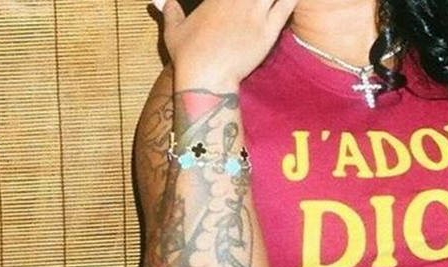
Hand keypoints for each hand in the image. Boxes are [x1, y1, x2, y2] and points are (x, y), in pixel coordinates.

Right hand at [151, 0, 297, 87]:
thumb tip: (161, 2)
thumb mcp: (173, 31)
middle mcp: (238, 0)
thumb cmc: (188, 57)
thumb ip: (170, 11)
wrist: (206, 78)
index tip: (238, 2)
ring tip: (270, 2)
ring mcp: (254, 14)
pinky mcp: (268, 32)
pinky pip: (286, 6)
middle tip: (256, 2)